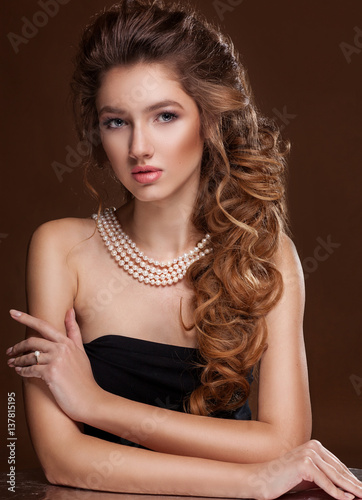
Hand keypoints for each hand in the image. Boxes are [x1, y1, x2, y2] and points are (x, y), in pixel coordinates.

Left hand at [7, 308, 102, 422]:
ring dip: (18, 361)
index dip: (26, 318)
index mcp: (68, 342)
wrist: (89, 398)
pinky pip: (30, 370)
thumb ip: (73, 331)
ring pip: (29, 357)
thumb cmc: (84, 378)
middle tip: (10, 351)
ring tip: (13, 363)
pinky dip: (22, 371)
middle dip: (17, 346)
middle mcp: (62, 348)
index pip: (44, 326)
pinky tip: (20, 372)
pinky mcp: (51, 373)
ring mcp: (56, 360)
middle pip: (32, 341)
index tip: (13, 313)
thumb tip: (70, 310)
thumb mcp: (81, 351)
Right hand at [249, 440, 361, 499]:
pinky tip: (346, 499)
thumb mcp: (308, 476)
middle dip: (354, 484)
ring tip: (361, 496)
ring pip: (335, 476)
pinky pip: (324, 482)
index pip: (338, 465)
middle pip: (339, 470)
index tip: (361, 488)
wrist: (262, 479)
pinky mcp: (304, 464)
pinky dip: (336, 493)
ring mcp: (308, 454)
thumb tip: (345, 488)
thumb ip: (324, 477)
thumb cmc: (283, 478)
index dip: (351, 478)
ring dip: (350, 489)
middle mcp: (313, 447)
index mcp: (314, 446)